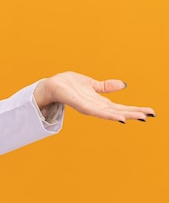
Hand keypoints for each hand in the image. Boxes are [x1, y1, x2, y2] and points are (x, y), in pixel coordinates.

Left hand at [34, 71, 155, 122]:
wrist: (53, 85)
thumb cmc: (70, 85)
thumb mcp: (92, 84)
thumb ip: (106, 87)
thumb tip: (123, 85)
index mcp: (100, 102)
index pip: (120, 107)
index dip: (135, 109)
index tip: (150, 112)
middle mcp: (96, 106)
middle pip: (119, 111)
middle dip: (134, 113)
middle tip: (150, 115)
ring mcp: (89, 107)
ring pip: (110, 112)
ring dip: (125, 115)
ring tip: (140, 117)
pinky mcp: (80, 105)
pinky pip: (96, 111)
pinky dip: (108, 114)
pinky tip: (119, 118)